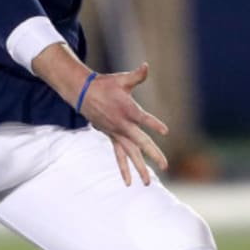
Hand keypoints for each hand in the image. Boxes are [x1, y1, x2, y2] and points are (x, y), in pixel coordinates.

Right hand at [77, 62, 169, 186]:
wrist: (83, 94)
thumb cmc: (105, 85)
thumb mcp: (121, 80)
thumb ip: (137, 76)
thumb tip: (146, 66)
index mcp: (128, 110)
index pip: (143, 119)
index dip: (154, 124)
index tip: (165, 131)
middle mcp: (123, 126)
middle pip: (140, 143)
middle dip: (153, 154)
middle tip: (166, 165)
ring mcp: (117, 134)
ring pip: (130, 155)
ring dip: (139, 168)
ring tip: (148, 183)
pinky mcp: (113, 138)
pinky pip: (119, 156)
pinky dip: (124, 169)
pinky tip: (129, 182)